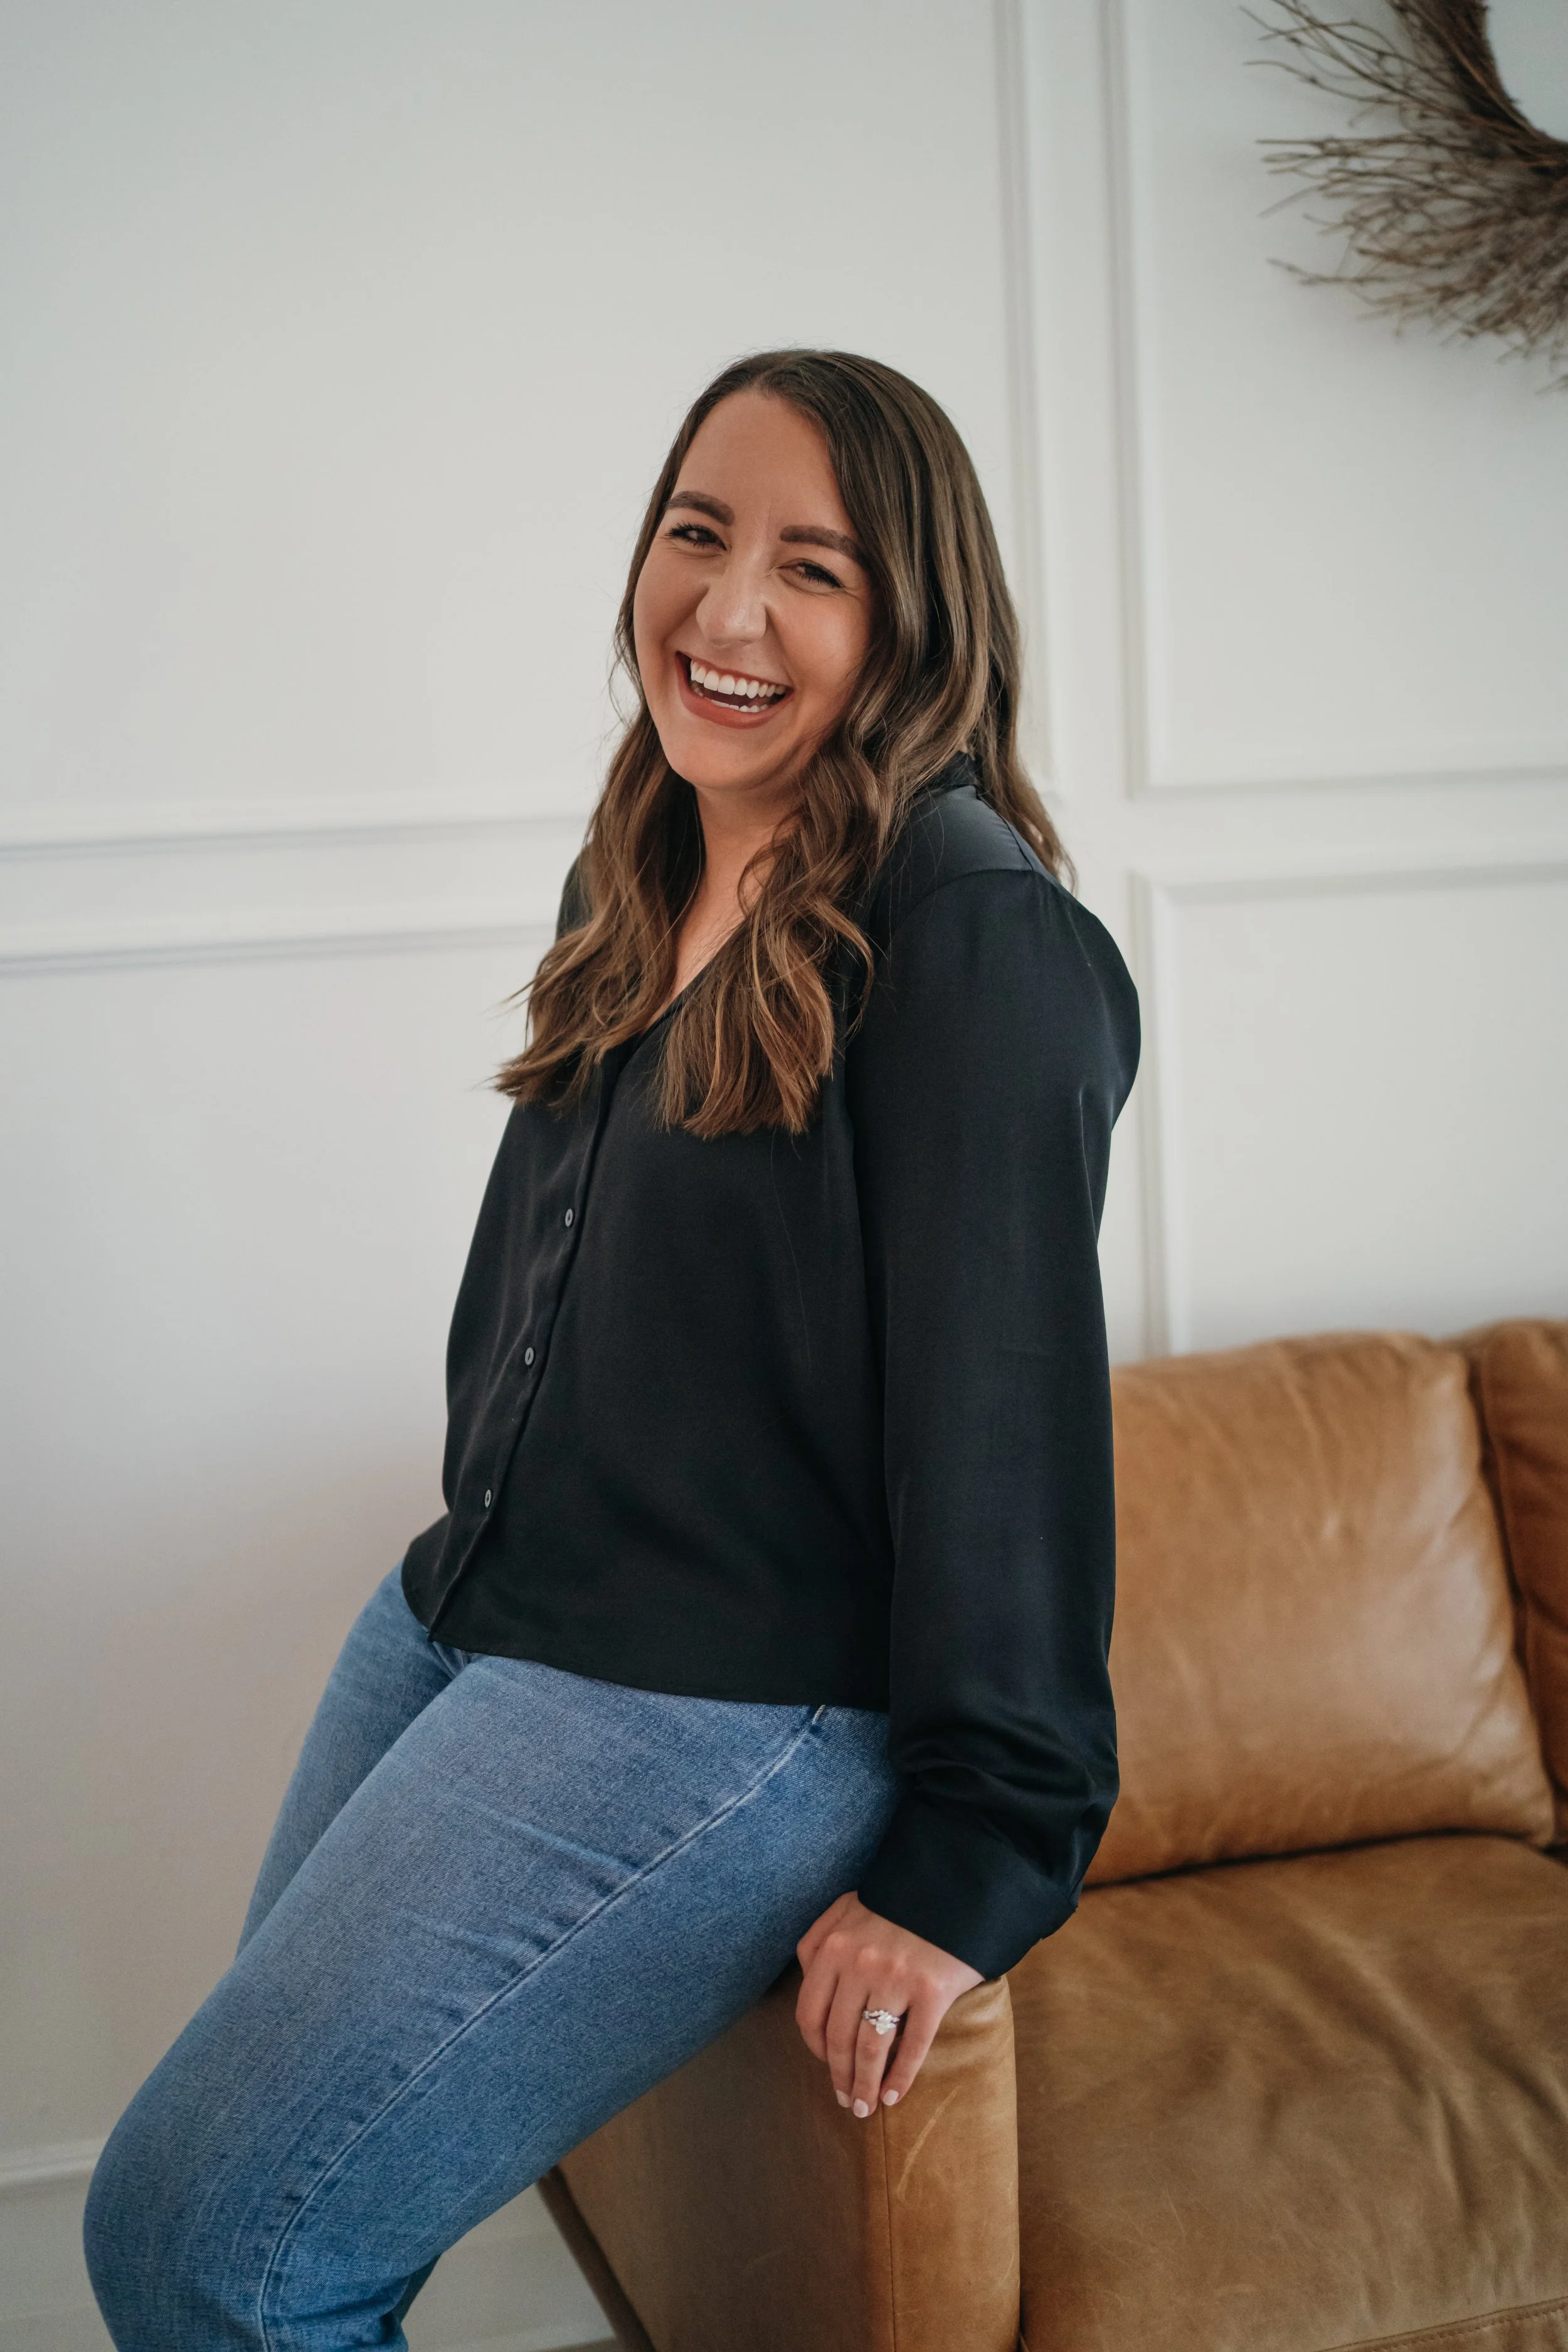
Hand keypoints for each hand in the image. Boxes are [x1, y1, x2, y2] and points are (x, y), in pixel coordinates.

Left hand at [795, 1891, 982, 2117]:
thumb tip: (807, 1981)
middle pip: (838, 2037)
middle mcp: (858, 1963)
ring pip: (870, 2047)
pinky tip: (893, 2095)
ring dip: (865, 2085)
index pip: (810, 2013)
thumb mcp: (847, 1907)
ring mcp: (895, 1978)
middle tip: (846, 2100)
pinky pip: (912, 2046)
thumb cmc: (899, 1901)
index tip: (825, 2065)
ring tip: (866, 2107)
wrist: (955, 1885)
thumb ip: (819, 1939)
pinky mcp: (932, 1990)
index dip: (814, 2048)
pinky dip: (900, 2077)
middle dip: (839, 2076)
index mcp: (833, 1946)